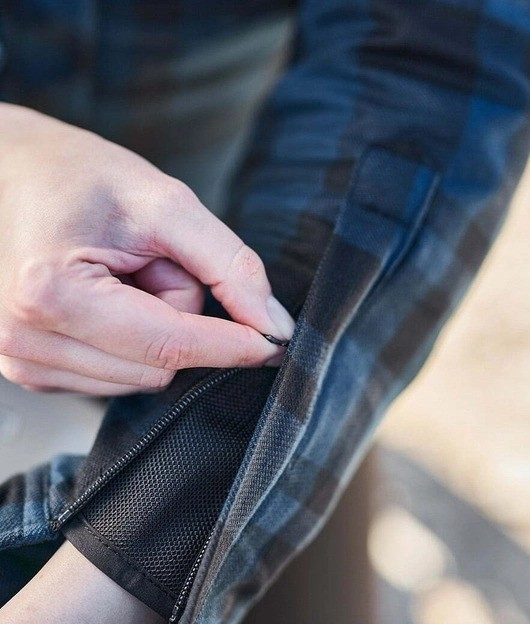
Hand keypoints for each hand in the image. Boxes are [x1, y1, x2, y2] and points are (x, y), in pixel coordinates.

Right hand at [0, 105, 293, 394]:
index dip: (233, 345)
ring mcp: (22, 360)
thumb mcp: (164, 202)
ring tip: (122, 276)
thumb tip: (272, 323)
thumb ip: (228, 264)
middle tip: (152, 263)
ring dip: (153, 330)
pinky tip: (106, 299)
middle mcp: (26, 339)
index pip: (169, 346)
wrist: (12, 174)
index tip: (276, 341)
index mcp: (52, 293)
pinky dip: (129, 341)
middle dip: (178, 317)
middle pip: (159, 366)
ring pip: (141, 377)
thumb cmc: (77, 177)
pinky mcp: (30, 368)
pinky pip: (116, 376)